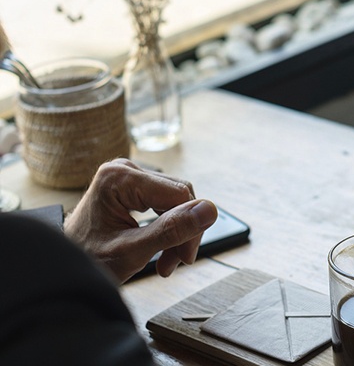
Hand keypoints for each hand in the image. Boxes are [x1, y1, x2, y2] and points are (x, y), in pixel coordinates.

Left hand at [64, 159, 217, 282]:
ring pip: (176, 202)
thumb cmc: (87, 261)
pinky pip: (165, 204)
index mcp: (119, 177)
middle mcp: (124, 169)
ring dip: (177, 234)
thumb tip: (210, 209)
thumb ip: (172, 230)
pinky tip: (162, 250)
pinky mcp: (132, 187)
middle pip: (179, 197)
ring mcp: (128, 177)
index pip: (179, 195)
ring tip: (166, 262)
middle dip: (182, 232)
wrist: (60, 267)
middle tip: (174, 263)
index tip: (185, 258)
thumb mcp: (133, 251)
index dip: (191, 227)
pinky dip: (167, 229)